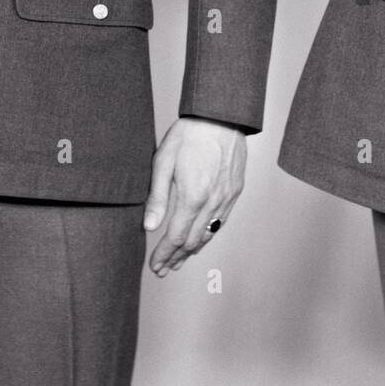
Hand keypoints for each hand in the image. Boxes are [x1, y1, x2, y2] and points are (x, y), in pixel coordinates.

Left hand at [144, 117, 245, 275]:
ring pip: (209, 235)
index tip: (155, 265)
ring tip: (179, 261)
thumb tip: (149, 227)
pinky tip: (201, 239)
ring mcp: (226, 198)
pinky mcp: (235, 192)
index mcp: (192, 197)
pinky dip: (208, 235)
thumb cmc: (189, 135)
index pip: (176, 237)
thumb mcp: (163, 161)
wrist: (221, 117)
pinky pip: (221, 222)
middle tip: (163, 269)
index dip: (164, 254)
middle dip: (176, 258)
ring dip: (193, 251)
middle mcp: (212, 203)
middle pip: (193, 242)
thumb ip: (157, 197)